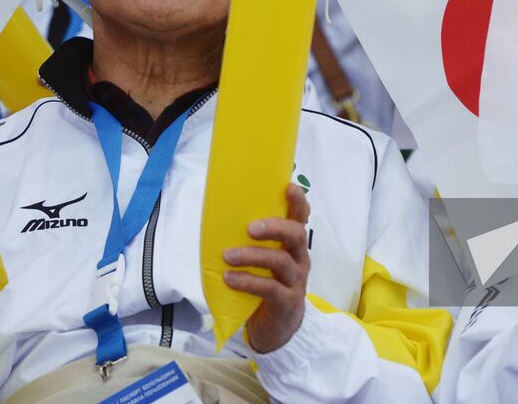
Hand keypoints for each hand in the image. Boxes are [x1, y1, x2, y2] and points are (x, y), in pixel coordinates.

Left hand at [223, 183, 310, 353]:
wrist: (278, 331)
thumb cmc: (265, 289)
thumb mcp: (262, 264)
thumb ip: (251, 244)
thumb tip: (216, 222)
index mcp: (293, 246)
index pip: (301, 219)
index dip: (298, 202)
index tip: (288, 187)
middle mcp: (299, 260)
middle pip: (297, 235)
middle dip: (275, 227)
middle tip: (251, 228)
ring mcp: (295, 282)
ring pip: (282, 262)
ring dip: (253, 256)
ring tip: (228, 256)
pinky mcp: (286, 303)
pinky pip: (270, 289)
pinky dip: (248, 281)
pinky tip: (230, 279)